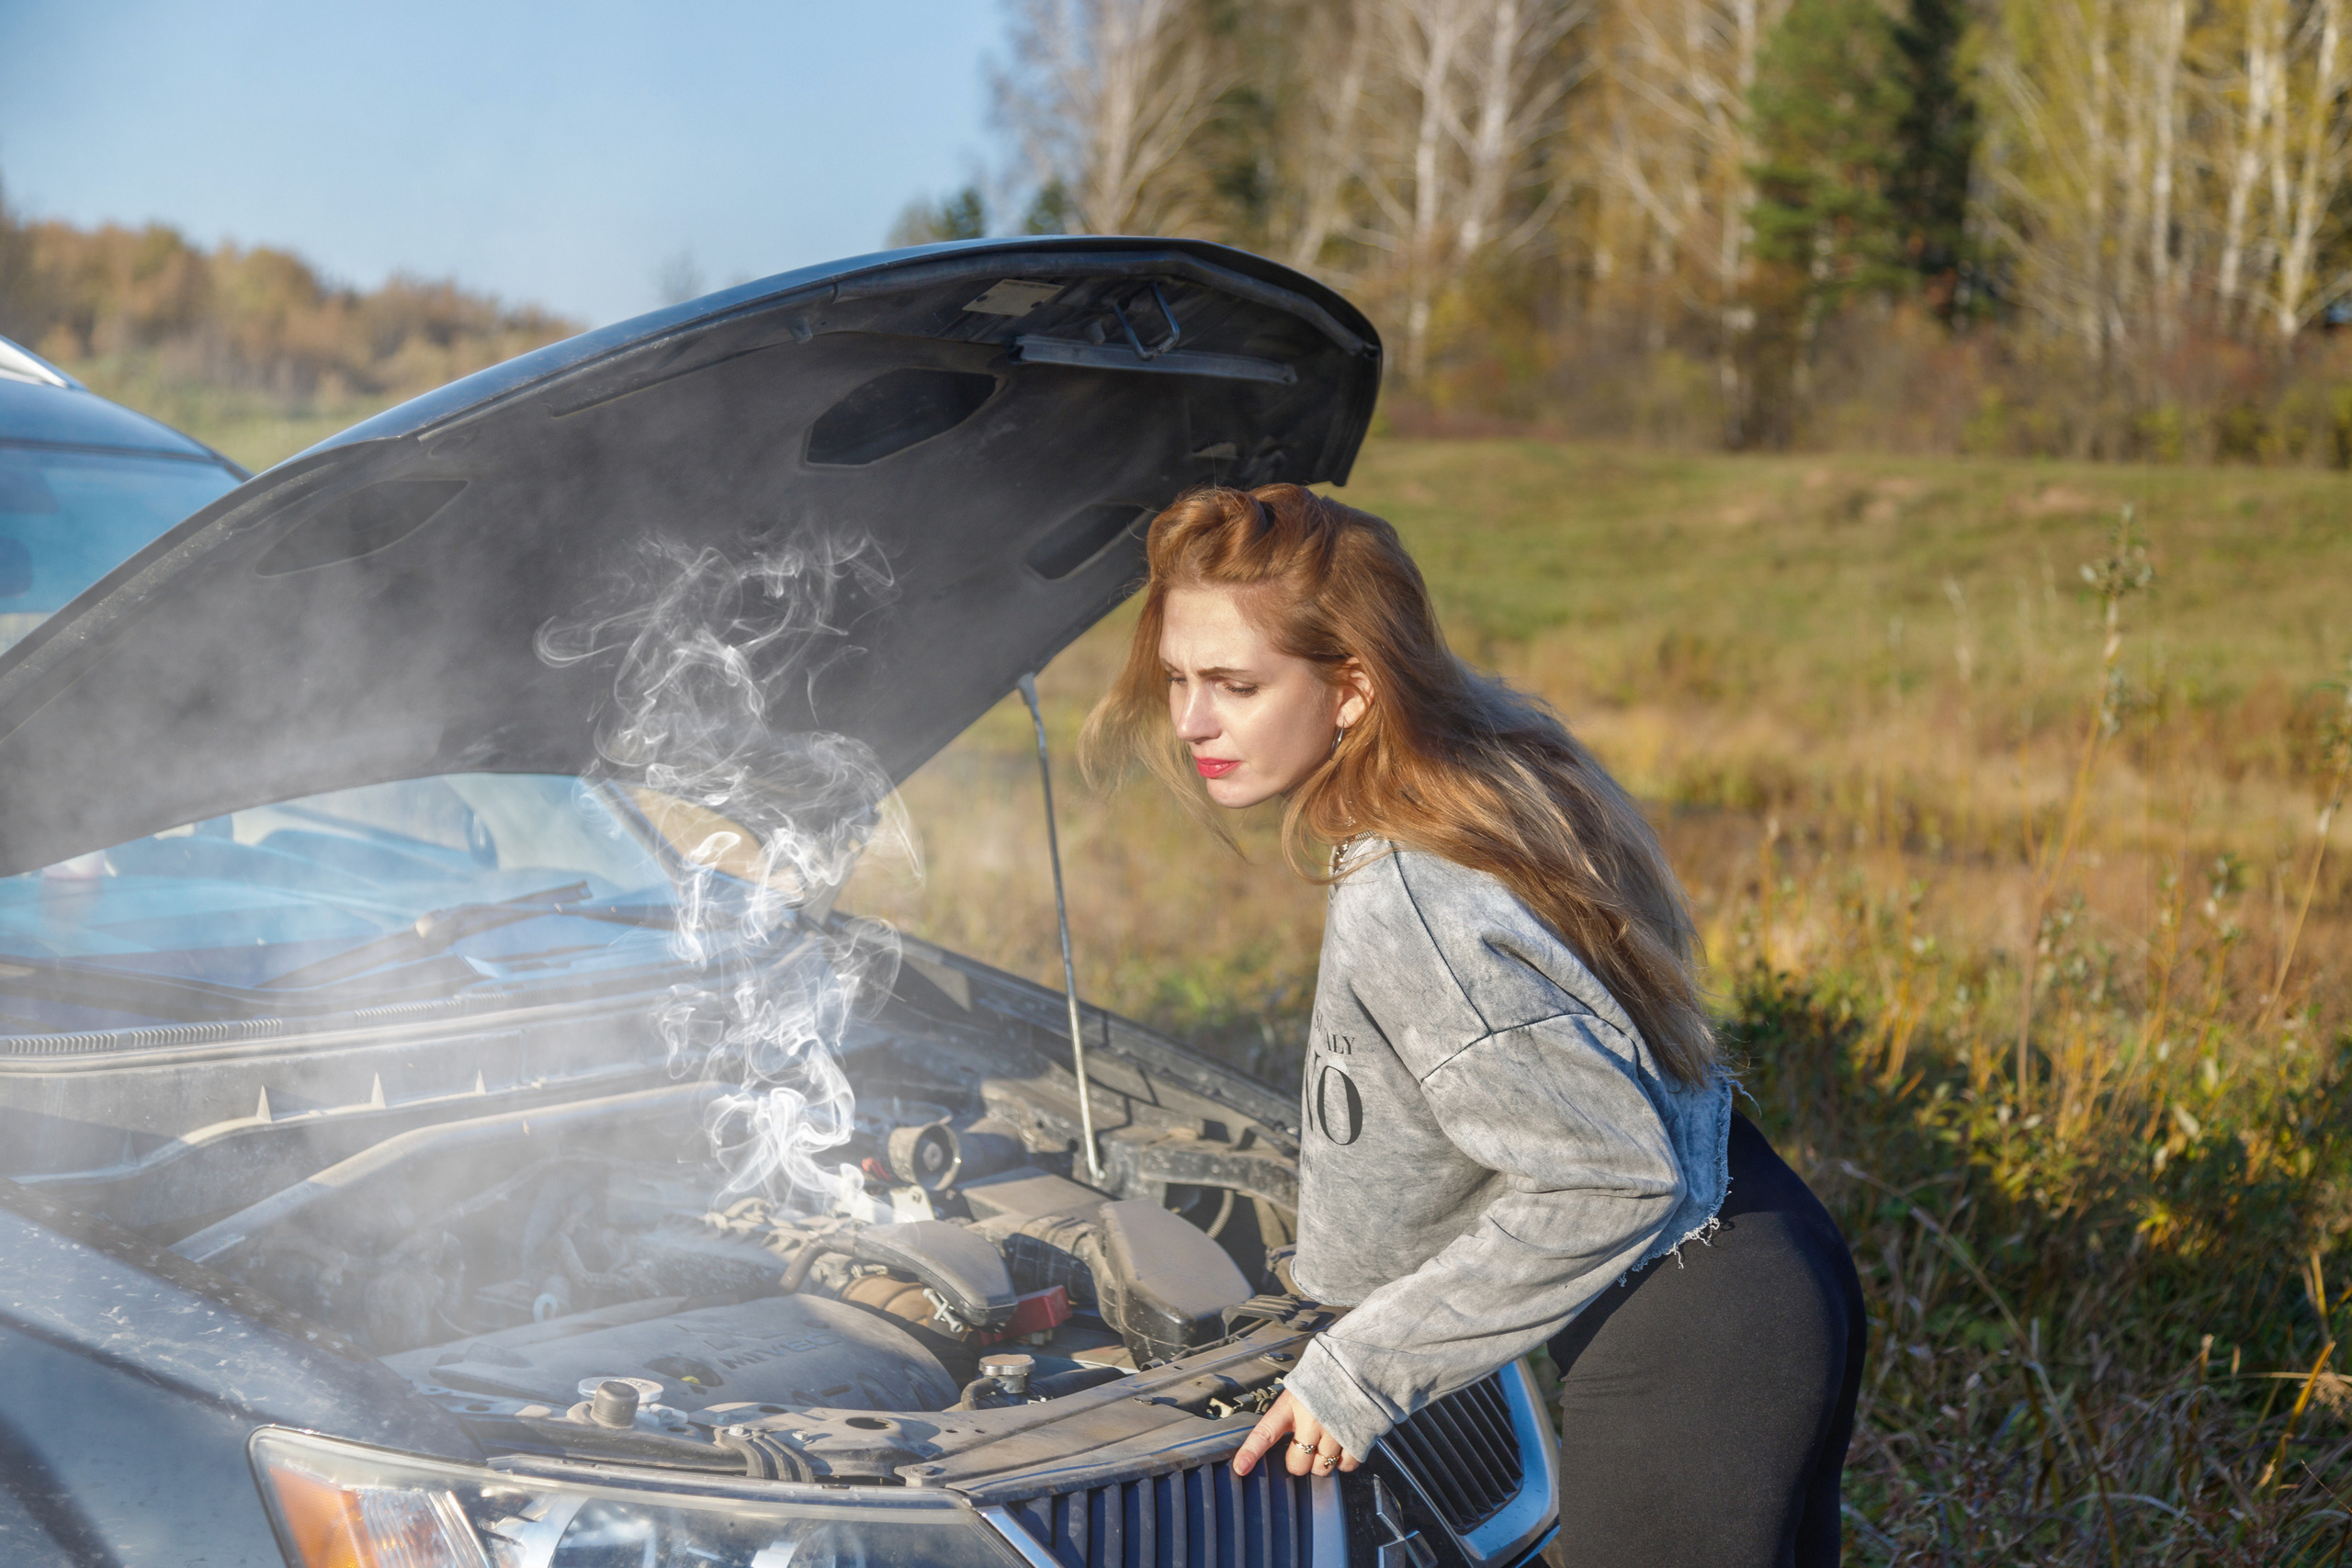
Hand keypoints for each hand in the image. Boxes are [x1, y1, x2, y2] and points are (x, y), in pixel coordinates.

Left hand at [1231, 1389, 1360, 1476]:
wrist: (1360, 1364)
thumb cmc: (1326, 1376)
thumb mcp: (1299, 1389)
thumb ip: (1288, 1414)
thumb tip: (1279, 1438)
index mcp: (1292, 1405)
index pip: (1265, 1432)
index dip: (1251, 1452)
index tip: (1241, 1467)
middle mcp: (1311, 1420)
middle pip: (1297, 1464)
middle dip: (1300, 1461)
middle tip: (1305, 1446)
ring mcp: (1335, 1431)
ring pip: (1321, 1468)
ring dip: (1323, 1461)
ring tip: (1327, 1440)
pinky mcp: (1357, 1438)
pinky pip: (1346, 1466)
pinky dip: (1343, 1461)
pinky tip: (1342, 1444)